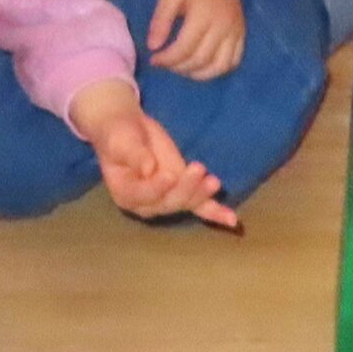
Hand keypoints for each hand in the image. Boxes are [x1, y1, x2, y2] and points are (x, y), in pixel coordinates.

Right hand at [69, 81, 238, 228]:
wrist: (130, 130)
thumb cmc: (120, 136)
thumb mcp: (122, 141)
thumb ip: (134, 155)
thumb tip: (148, 168)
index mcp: (125, 193)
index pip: (143, 195)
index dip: (157, 188)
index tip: (170, 175)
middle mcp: (147, 203)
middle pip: (169, 202)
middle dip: (185, 189)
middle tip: (198, 169)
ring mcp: (167, 198)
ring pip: (186, 202)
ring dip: (201, 195)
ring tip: (213, 182)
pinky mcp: (184, 190)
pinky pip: (200, 205)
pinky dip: (216, 212)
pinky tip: (232, 221)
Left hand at [148, 0, 248, 81]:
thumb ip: (160, 20)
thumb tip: (153, 47)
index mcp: (204, 14)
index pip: (184, 48)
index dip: (167, 59)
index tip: (154, 59)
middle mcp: (223, 26)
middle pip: (201, 60)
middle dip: (178, 68)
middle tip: (165, 64)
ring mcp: (236, 31)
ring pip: (220, 66)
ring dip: (199, 74)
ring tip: (183, 68)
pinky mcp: (242, 33)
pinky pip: (234, 61)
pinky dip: (218, 69)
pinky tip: (202, 66)